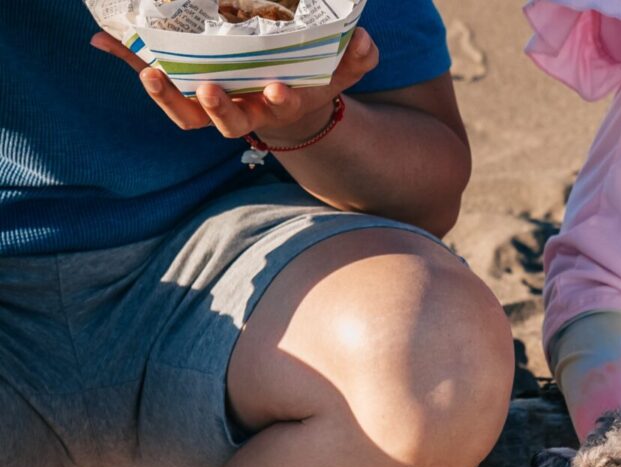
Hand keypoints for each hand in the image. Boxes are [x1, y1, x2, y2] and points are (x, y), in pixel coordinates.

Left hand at [90, 27, 378, 145]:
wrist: (286, 97)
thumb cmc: (312, 80)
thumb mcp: (339, 69)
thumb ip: (357, 57)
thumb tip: (363, 38)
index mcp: (279, 106)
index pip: (279, 106)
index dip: (279, 99)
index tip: (278, 88)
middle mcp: (243, 113)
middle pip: (226, 121)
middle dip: (218, 107)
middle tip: (209, 88)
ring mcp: (211, 108)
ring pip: (186, 113)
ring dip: (166, 96)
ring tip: (149, 71)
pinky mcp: (184, 95)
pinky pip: (157, 86)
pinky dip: (131, 63)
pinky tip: (103, 41)